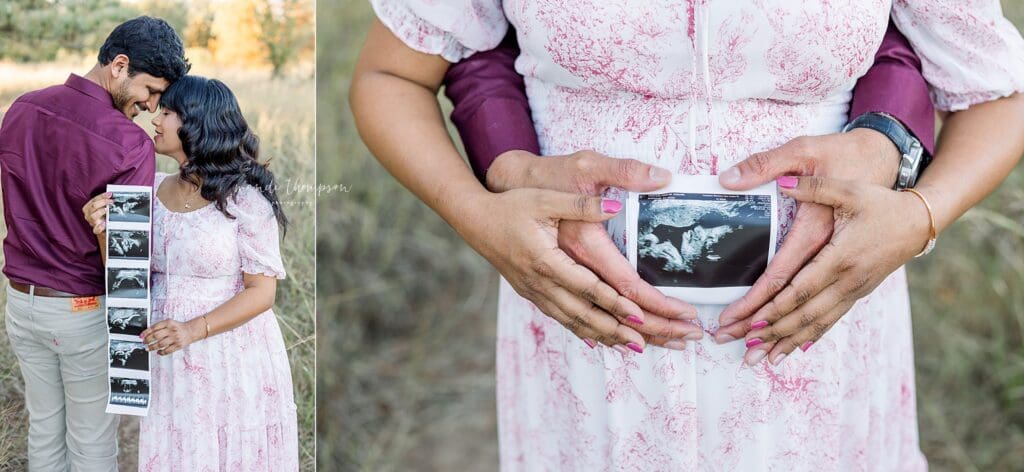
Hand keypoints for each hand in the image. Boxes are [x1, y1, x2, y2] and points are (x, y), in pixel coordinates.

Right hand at [82, 192, 112, 233]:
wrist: (104, 229)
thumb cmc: (103, 216)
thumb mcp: (102, 207)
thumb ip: (105, 201)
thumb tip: (112, 195)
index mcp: (88, 208)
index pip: (94, 200)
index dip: (102, 196)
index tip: (110, 194)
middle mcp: (88, 215)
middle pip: (93, 207)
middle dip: (103, 202)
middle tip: (111, 201)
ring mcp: (92, 222)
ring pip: (93, 216)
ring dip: (101, 212)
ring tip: (107, 209)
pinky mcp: (96, 230)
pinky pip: (96, 229)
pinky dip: (100, 227)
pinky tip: (105, 223)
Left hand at [141, 319, 205, 355]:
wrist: (191, 330)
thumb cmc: (178, 327)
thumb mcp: (169, 323)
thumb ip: (159, 326)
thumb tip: (147, 334)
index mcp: (169, 323)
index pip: (154, 327)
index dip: (146, 332)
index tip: (141, 336)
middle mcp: (172, 330)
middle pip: (156, 336)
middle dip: (148, 340)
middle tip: (144, 342)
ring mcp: (175, 338)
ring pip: (160, 344)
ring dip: (152, 347)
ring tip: (148, 348)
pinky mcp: (178, 345)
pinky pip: (167, 350)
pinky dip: (161, 352)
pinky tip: (158, 352)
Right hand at [486, 150, 702, 348]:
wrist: (475, 220)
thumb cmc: (512, 206)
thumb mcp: (547, 199)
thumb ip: (582, 205)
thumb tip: (616, 205)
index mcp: (548, 260)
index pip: (590, 288)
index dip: (617, 304)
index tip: (643, 317)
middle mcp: (543, 283)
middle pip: (588, 314)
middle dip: (623, 330)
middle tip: (655, 342)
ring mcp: (537, 292)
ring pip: (576, 321)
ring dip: (608, 336)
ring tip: (638, 347)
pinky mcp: (533, 293)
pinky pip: (563, 318)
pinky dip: (584, 331)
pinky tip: (599, 341)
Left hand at [714, 129, 900, 340]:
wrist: (919, 221)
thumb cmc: (882, 204)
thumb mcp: (849, 189)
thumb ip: (814, 186)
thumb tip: (782, 182)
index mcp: (840, 256)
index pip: (800, 289)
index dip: (774, 308)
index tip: (749, 323)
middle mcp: (847, 280)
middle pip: (803, 314)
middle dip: (771, 334)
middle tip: (742, 351)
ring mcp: (853, 291)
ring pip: (816, 324)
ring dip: (786, 342)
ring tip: (759, 360)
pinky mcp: (856, 294)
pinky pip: (829, 321)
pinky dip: (808, 337)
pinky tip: (791, 350)